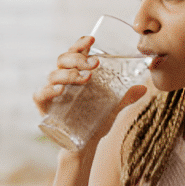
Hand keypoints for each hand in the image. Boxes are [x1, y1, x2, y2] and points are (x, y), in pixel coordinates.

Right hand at [33, 37, 147, 149]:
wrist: (85, 146)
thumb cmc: (95, 122)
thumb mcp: (112, 108)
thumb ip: (125, 98)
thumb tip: (144, 88)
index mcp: (76, 74)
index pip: (75, 52)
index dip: (80, 44)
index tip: (92, 39)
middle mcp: (61, 80)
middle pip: (63, 60)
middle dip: (78, 59)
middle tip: (95, 64)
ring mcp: (51, 93)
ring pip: (53, 75)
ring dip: (69, 73)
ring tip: (86, 78)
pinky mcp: (44, 108)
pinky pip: (40, 95)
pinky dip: (49, 90)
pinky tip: (61, 90)